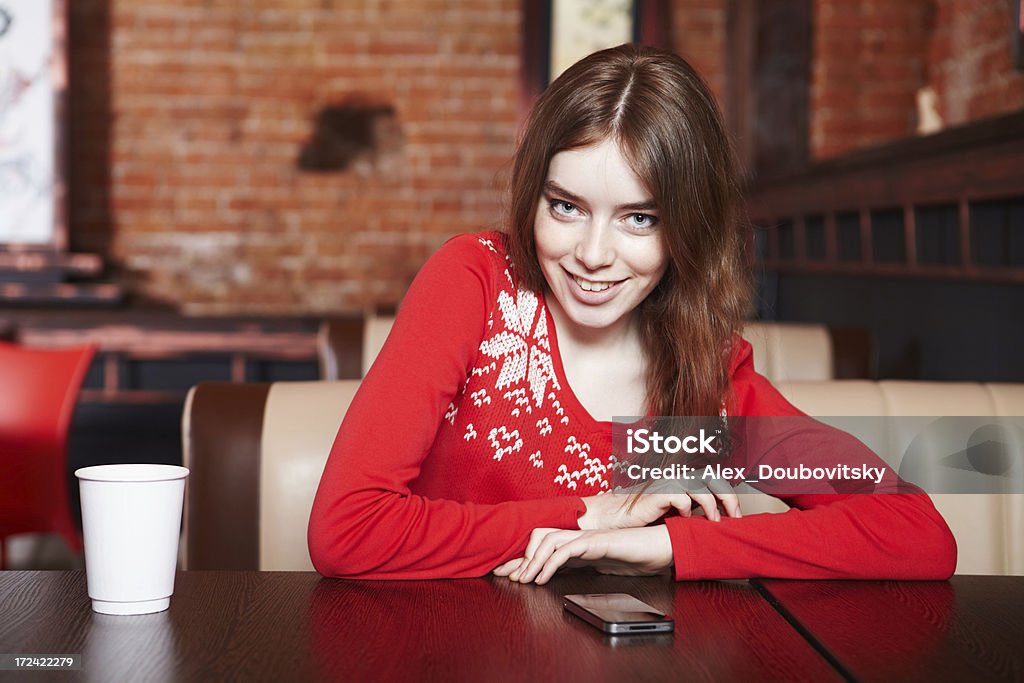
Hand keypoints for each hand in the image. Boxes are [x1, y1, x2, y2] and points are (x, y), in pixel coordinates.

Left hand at [493, 526, 672, 584]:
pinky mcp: (597, 542)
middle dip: (520, 557)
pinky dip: (551, 563)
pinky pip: (567, 549)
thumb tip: (567, 581)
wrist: (662, 547)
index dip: (525, 560)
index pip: (545, 548)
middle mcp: (580, 537)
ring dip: (532, 561)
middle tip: (505, 575)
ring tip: (522, 579)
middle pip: (540, 539)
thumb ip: (586, 570)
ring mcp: (588, 537)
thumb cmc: (637, 556)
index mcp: (579, 544)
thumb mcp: (604, 569)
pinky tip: (543, 577)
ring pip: (549, 541)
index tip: (508, 574)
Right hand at [577, 482, 739, 529]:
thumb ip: (695, 511)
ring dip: (711, 505)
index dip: (730, 495)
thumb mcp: (676, 515)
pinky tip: (685, 518)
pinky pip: (681, 496)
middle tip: (735, 517)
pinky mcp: (657, 492)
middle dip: (728, 497)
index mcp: (685, 482)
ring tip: (714, 521)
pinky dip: (687, 507)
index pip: (715, 480)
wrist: (615, 519)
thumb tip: (719, 519)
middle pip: (713, 478)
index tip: (737, 515)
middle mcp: (678, 479)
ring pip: (700, 486)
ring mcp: (668, 483)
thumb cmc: (644, 519)